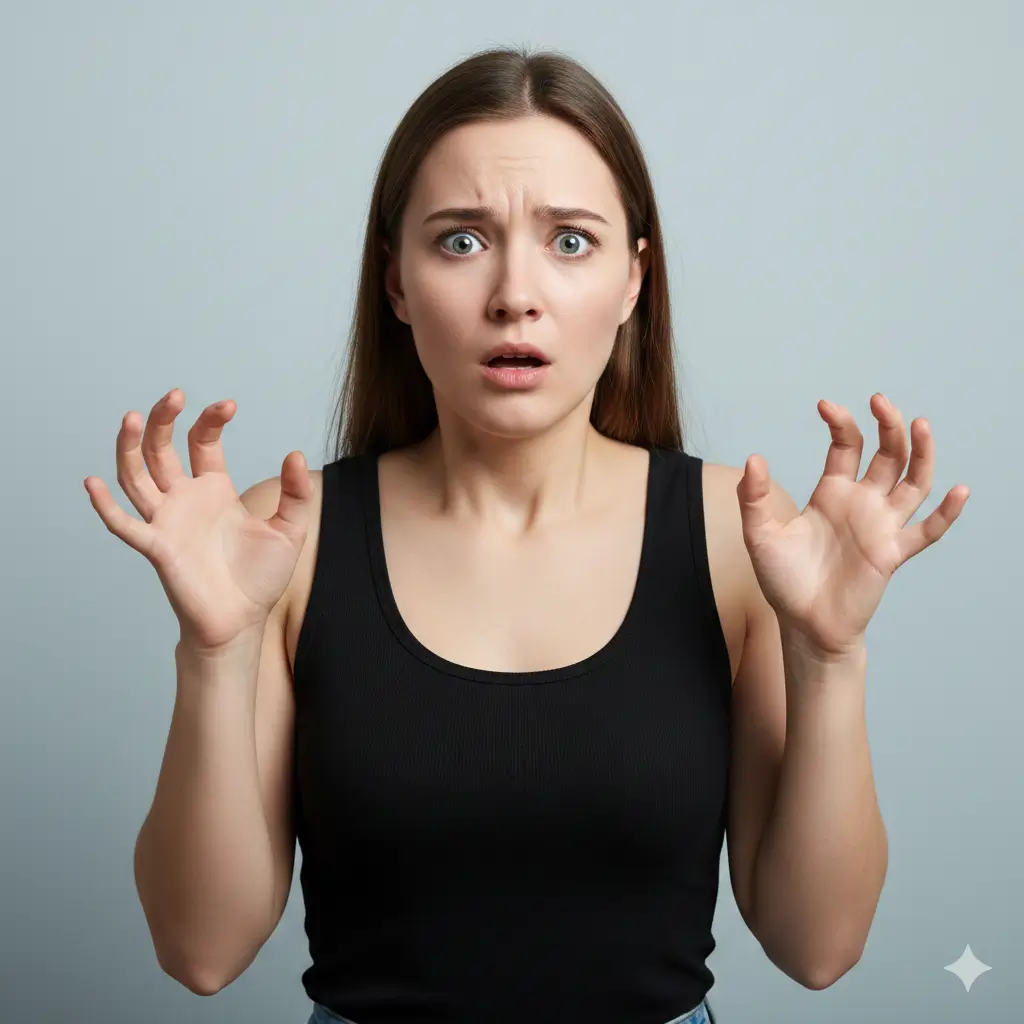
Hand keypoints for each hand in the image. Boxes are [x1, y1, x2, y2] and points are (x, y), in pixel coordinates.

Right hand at [85, 388, 312, 652]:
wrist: (243, 621)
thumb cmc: (260, 578)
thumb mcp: (289, 530)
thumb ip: (295, 494)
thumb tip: (295, 454)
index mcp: (214, 490)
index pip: (202, 443)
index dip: (210, 421)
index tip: (228, 405)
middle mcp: (184, 500)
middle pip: (162, 449)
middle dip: (164, 420)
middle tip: (174, 395)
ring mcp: (167, 522)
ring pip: (136, 477)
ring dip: (130, 448)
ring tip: (133, 418)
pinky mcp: (157, 548)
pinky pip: (124, 525)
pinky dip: (105, 506)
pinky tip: (92, 483)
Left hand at [736, 393, 969, 659]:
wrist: (803, 624)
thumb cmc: (783, 579)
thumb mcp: (760, 535)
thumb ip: (753, 498)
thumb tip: (754, 458)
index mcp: (832, 492)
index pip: (847, 446)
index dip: (842, 424)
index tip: (826, 405)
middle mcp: (861, 503)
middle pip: (887, 455)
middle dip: (888, 426)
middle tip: (881, 400)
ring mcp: (880, 527)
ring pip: (913, 483)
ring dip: (921, 454)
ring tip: (922, 425)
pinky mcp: (892, 554)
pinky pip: (926, 532)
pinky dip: (946, 514)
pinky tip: (959, 492)